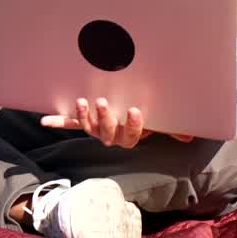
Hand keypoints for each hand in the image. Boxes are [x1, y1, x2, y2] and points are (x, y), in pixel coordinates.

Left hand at [40, 98, 194, 147]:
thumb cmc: (149, 115)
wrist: (131, 113)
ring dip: (83, 116)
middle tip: (103, 102)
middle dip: (105, 117)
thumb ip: (174, 128)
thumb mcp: (162, 120)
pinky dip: (58, 121)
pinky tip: (45, 121)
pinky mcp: (84, 120)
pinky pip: (70, 123)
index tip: (136, 110)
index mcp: (130, 135)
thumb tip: (191, 136)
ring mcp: (96, 128)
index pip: (132, 134)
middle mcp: (111, 136)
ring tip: (82, 101)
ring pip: (89, 127)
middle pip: (107, 132)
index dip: (133, 125)